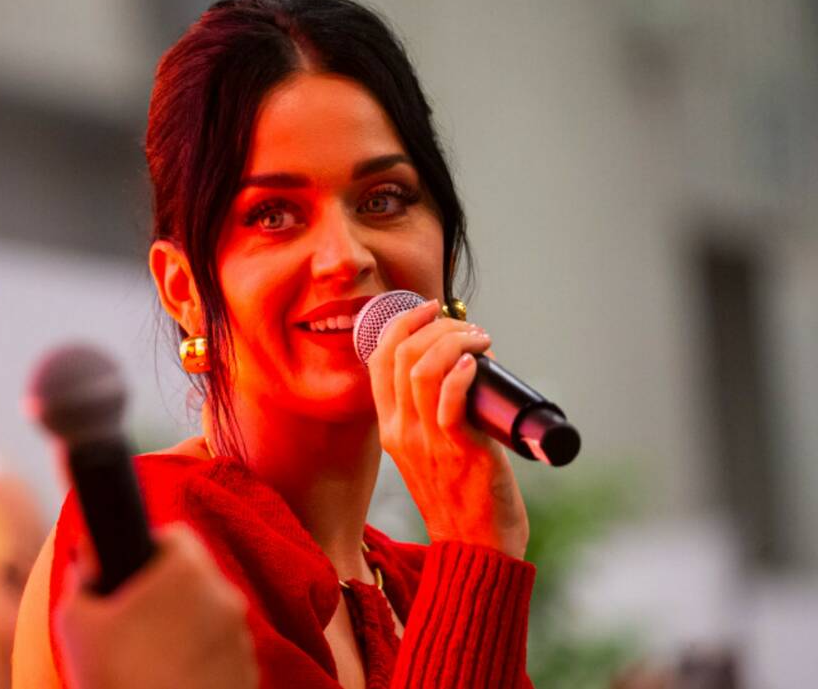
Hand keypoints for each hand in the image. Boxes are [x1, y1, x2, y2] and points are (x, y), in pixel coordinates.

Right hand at [54, 524, 257, 688]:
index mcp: (187, 571)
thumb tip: (90, 554)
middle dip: (168, 594)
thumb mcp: (76, 621)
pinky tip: (172, 680)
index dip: (149, 551)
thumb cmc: (113, 677)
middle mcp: (226, 596)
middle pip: (196, 577)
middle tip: (135, 624)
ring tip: (152, 660)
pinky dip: (203, 661)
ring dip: (188, 627)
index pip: (175, 536)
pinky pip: (224, 654)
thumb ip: (83, 574)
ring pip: (212, 616)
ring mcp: (243, 639)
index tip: (132, 577)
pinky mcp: (249, 675)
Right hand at [367, 298, 528, 558]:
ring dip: (454, 341)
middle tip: (468, 328)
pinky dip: (462, 373)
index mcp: (389, 428)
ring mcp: (428, 441)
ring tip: (480, 339)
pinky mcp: (460, 451)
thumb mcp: (427, 453)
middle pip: (401, 355)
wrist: (475, 550)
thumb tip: (459, 372)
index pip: (378, 360)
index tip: (430, 309)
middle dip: (436, 325)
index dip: (401, 324)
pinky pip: (450, 401)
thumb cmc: (460, 498)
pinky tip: (477, 362)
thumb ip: (429, 419)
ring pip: (423, 369)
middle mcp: (401, 431)